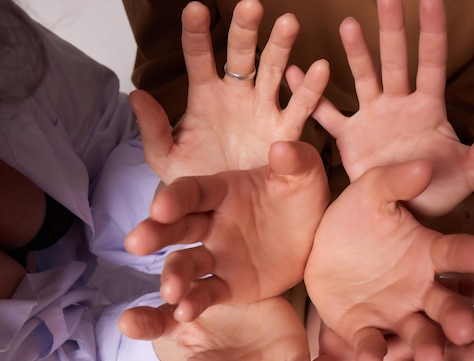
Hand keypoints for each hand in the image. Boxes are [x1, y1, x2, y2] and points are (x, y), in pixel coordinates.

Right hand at [125, 140, 328, 320]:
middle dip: (156, 233)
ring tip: (170, 291)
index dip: (176, 198)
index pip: (193, 191)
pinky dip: (194, 302)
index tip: (160, 206)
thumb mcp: (307, 174)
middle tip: (136, 243)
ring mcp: (217, 255)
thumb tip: (281, 149)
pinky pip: (207, 293)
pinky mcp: (228, 285)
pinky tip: (184, 313)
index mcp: (224, 191)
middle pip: (178, 227)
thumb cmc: (304, 197)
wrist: (316, 238)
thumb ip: (296, 159)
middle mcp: (212, 223)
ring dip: (174, 275)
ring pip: (186, 264)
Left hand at [130, 0, 329, 182]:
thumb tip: (136, 95)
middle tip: (251, 6)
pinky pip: (300, 106)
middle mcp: (236, 95)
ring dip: (281, 46)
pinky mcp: (285, 130)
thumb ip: (153, 129)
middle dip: (245, 30)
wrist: (224, 208)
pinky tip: (319, 68)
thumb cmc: (194, 177)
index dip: (197, 33)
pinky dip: (310, 88)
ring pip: (274, 70)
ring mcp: (262, 109)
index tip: (196, 9)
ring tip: (288, 24)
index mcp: (205, 96)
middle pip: (241, 54)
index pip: (199, 56)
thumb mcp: (167, 158)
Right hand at [286, 0, 473, 215]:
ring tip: (349, 25)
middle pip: (395, 59)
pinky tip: (297, 74)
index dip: (431, 30)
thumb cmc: (442, 191)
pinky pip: (328, 114)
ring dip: (356, 52)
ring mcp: (372, 118)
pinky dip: (312, 98)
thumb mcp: (472, 171)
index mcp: (428, 108)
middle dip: (392, 28)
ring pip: (363, 77)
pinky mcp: (350, 138)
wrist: (407, 213)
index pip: (432, 61)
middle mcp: (399, 105)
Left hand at [304, 159, 473, 360]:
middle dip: (458, 318)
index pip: (455, 254)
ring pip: (418, 337)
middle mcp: (420, 289)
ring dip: (427, 351)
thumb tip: (423, 165)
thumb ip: (395, 182)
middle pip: (446, 306)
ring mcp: (395, 315)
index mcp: (427, 253)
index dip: (471, 256)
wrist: (318, 247)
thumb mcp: (369, 193)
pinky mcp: (364, 333)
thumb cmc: (353, 218)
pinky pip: (373, 351)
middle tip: (465, 329)